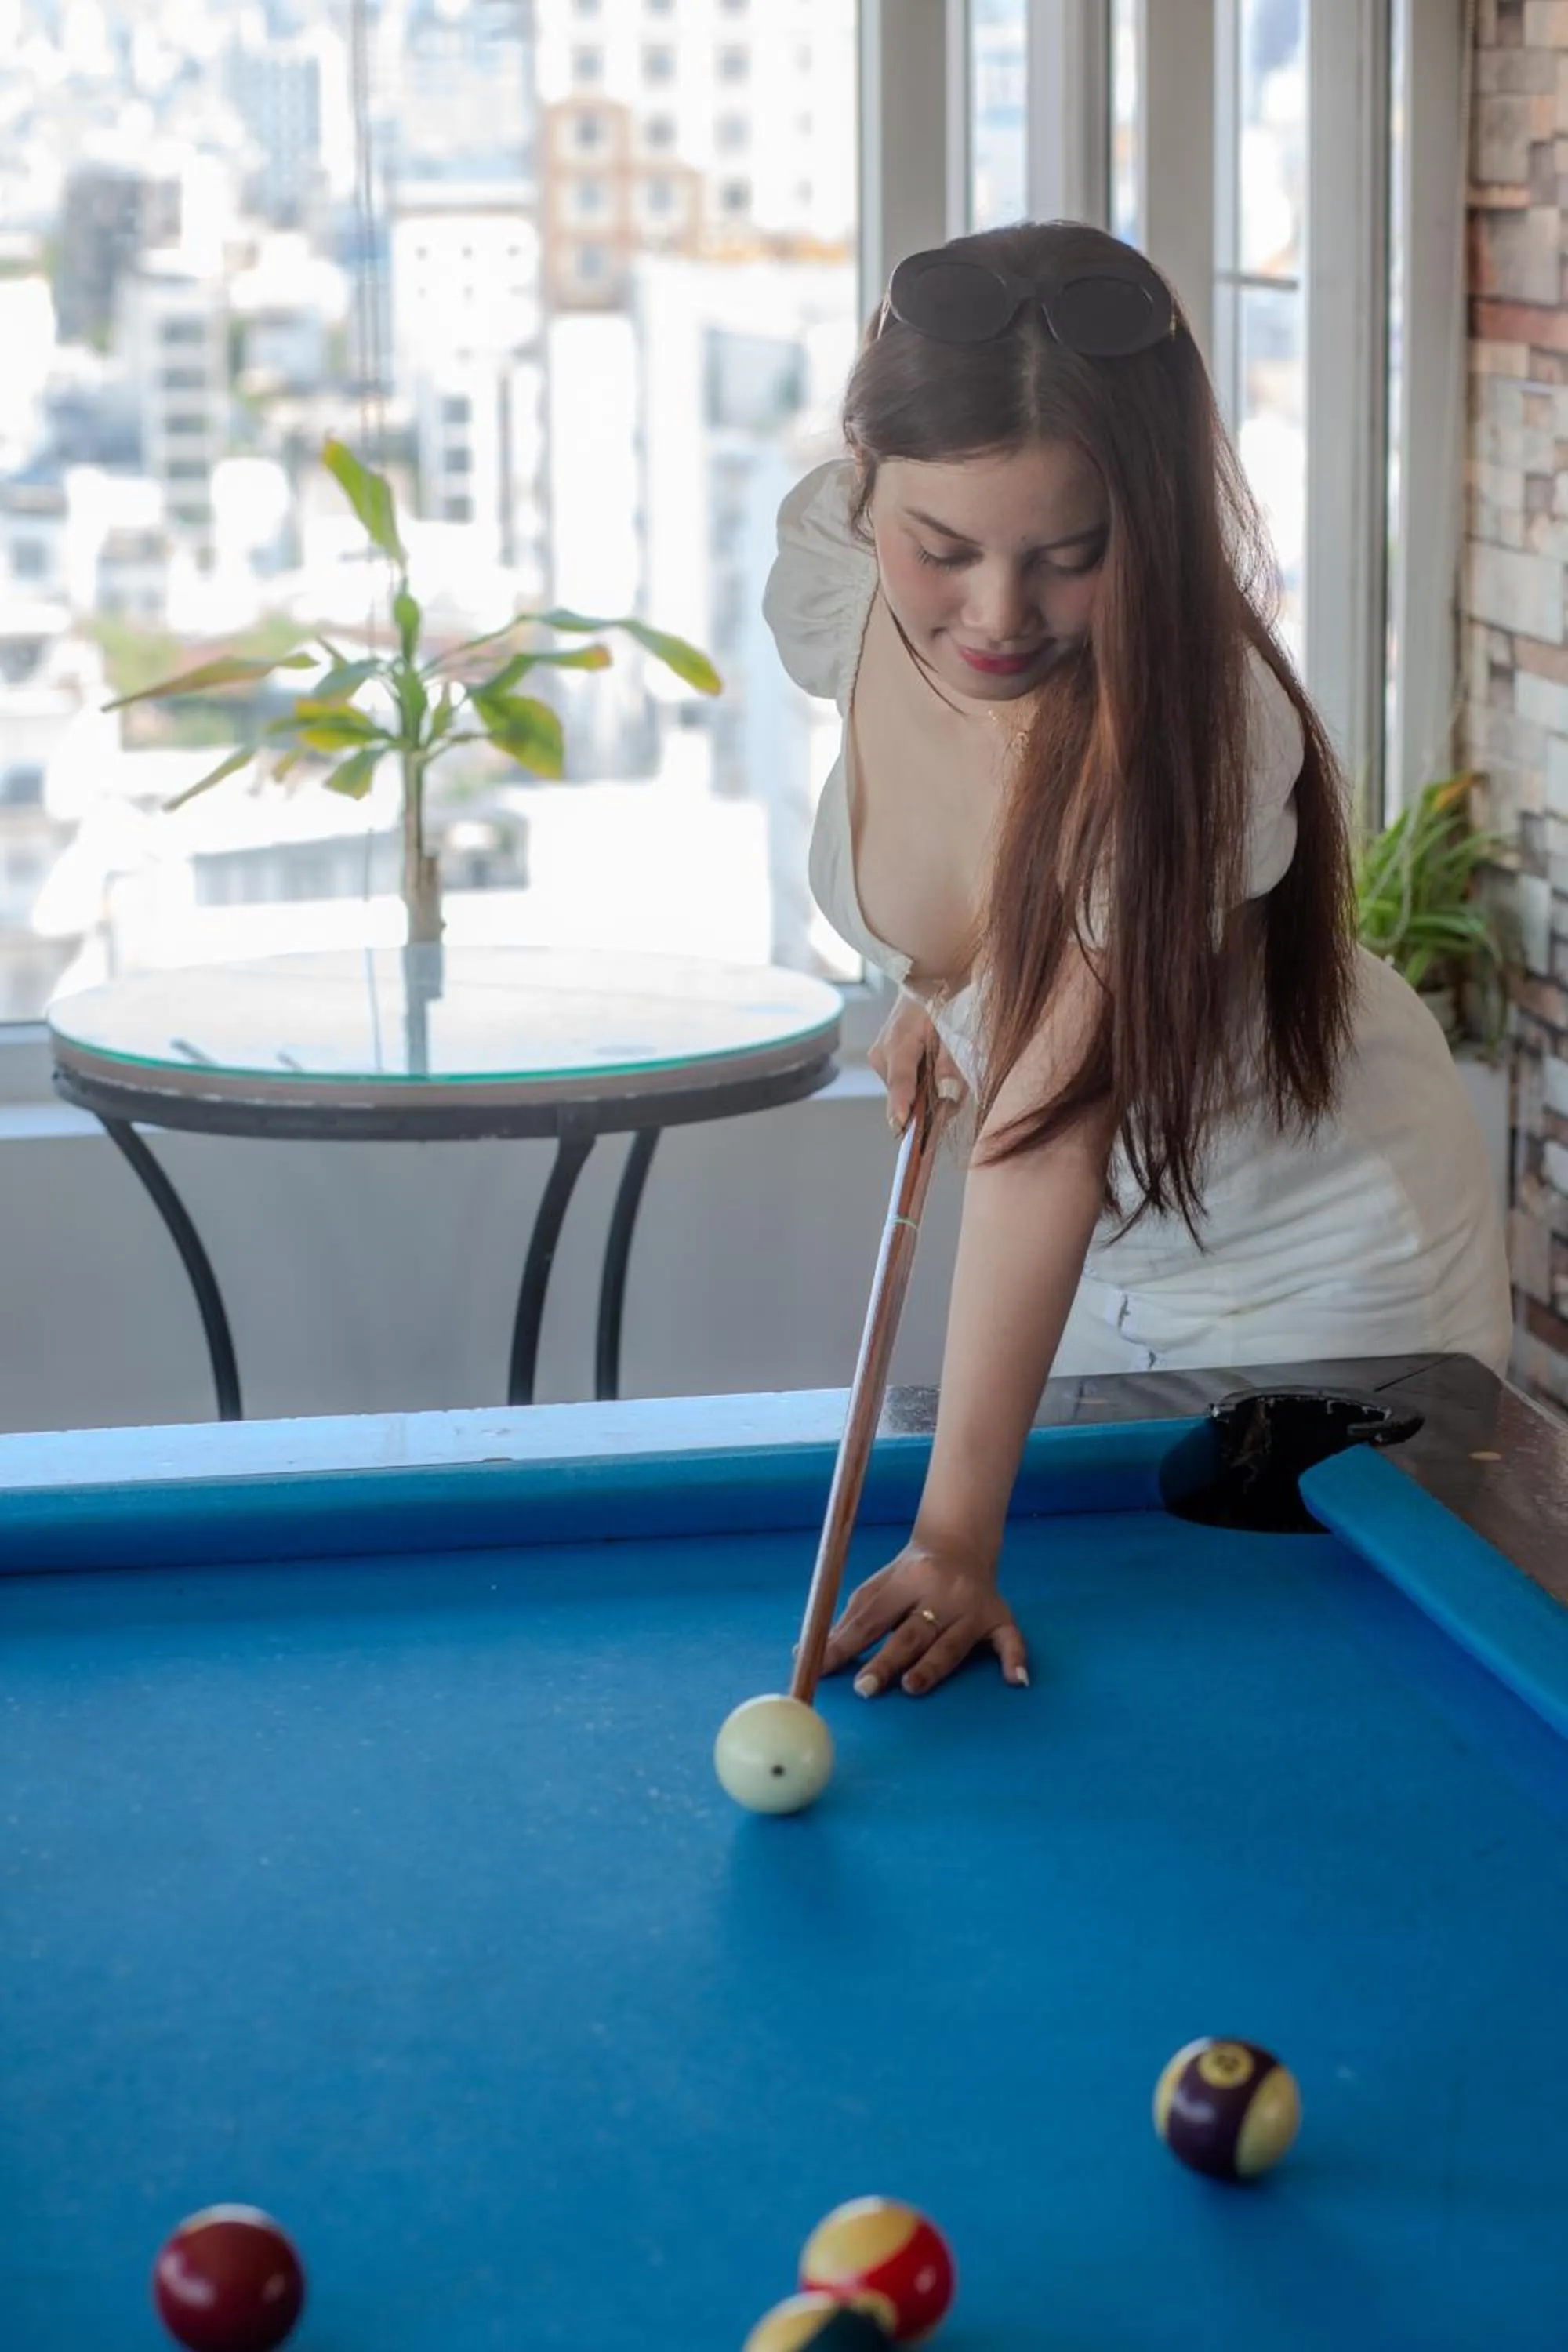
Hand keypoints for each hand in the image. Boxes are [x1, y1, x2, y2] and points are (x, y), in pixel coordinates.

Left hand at [821, 1538, 1028, 1697]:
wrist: (960, 1545)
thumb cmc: (908, 1576)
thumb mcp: (876, 1588)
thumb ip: (847, 1622)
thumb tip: (804, 1653)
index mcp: (906, 1581)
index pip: (871, 1618)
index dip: (845, 1644)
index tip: (822, 1669)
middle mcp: (941, 1593)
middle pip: (911, 1632)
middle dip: (887, 1661)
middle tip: (864, 1689)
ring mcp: (972, 1608)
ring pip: (951, 1642)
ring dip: (932, 1666)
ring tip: (912, 1687)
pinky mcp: (999, 1618)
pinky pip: (1010, 1640)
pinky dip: (1015, 1659)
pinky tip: (1016, 1681)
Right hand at [868, 994, 967, 1134]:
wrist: (925, 978)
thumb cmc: (943, 999)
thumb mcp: (954, 1028)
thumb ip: (952, 1063)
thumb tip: (947, 1096)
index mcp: (899, 1042)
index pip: (900, 1081)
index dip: (901, 1105)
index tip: (900, 1126)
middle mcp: (882, 1054)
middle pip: (904, 1096)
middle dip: (928, 1104)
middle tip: (955, 1094)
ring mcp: (879, 1059)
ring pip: (904, 1093)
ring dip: (926, 1093)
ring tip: (945, 1068)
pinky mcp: (882, 1061)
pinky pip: (903, 1084)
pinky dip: (920, 1083)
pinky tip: (933, 1066)